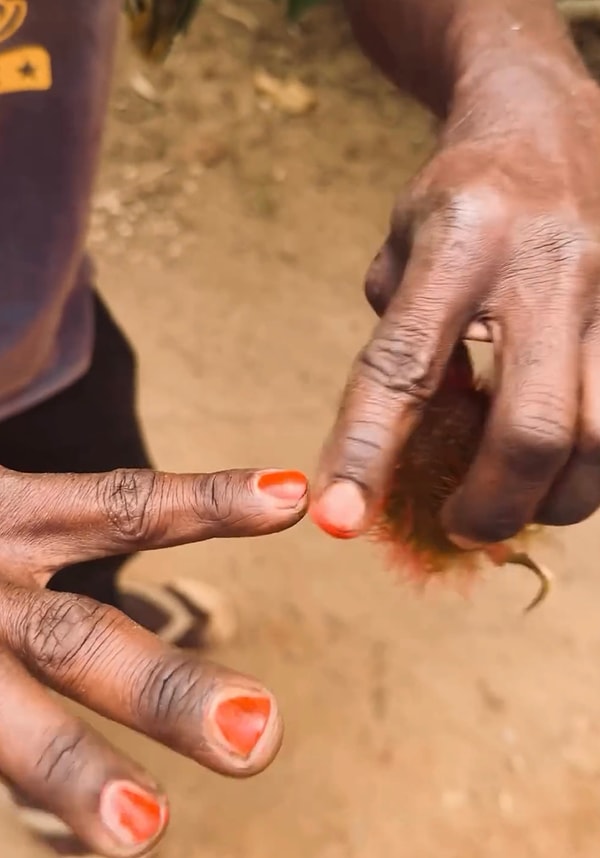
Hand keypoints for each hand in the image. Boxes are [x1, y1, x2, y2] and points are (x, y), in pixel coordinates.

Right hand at [0, 464, 306, 855]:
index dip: (207, 502)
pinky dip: (34, 790)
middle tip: (259, 738)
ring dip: (72, 776)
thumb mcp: (13, 509)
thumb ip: (75, 511)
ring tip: (144, 833)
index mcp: (10, 517)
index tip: (291, 498)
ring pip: (8, 715)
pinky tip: (100, 832)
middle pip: (78, 637)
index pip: (122, 507)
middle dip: (164, 690)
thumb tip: (248, 502)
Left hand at [312, 56, 599, 546]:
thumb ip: (400, 344)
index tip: (337, 520)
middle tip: (458, 524)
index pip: (404, 368)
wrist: (550, 121)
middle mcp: (545, 269)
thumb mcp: (402, 248)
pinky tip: (559, 464)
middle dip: (491, 506)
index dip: (367, 451)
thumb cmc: (461, 196)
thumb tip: (406, 447)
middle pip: (532, 430)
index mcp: (459, 245)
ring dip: (550, 500)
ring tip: (511, 499)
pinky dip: (588, 466)